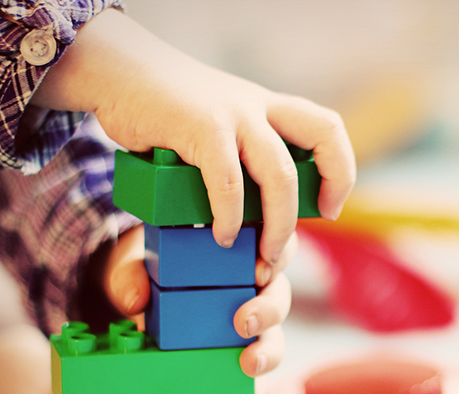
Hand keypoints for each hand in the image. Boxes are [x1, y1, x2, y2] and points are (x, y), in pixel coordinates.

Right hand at [32, 9, 354, 261]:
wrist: (119, 73)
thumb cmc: (166, 113)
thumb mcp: (218, 126)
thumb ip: (241, 157)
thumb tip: (254, 215)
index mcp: (268, 108)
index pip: (327, 129)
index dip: (340, 169)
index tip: (330, 207)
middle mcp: (259, 107)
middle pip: (324, 136)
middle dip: (330, 187)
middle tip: (311, 228)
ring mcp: (233, 114)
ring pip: (279, 174)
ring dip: (279, 224)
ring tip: (263, 255)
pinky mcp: (200, 126)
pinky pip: (228, 181)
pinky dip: (228, 216)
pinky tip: (220, 235)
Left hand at [101, 225, 295, 376]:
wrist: (140, 296)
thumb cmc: (150, 269)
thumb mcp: (136, 263)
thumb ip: (131, 274)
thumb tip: (135, 300)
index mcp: (239, 250)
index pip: (273, 246)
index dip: (278, 256)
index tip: (259, 271)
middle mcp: (253, 284)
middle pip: (279, 292)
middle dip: (269, 309)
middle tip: (245, 322)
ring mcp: (251, 318)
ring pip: (275, 331)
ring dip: (269, 348)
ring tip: (250, 361)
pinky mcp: (243, 348)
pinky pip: (260, 360)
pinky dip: (261, 374)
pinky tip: (253, 384)